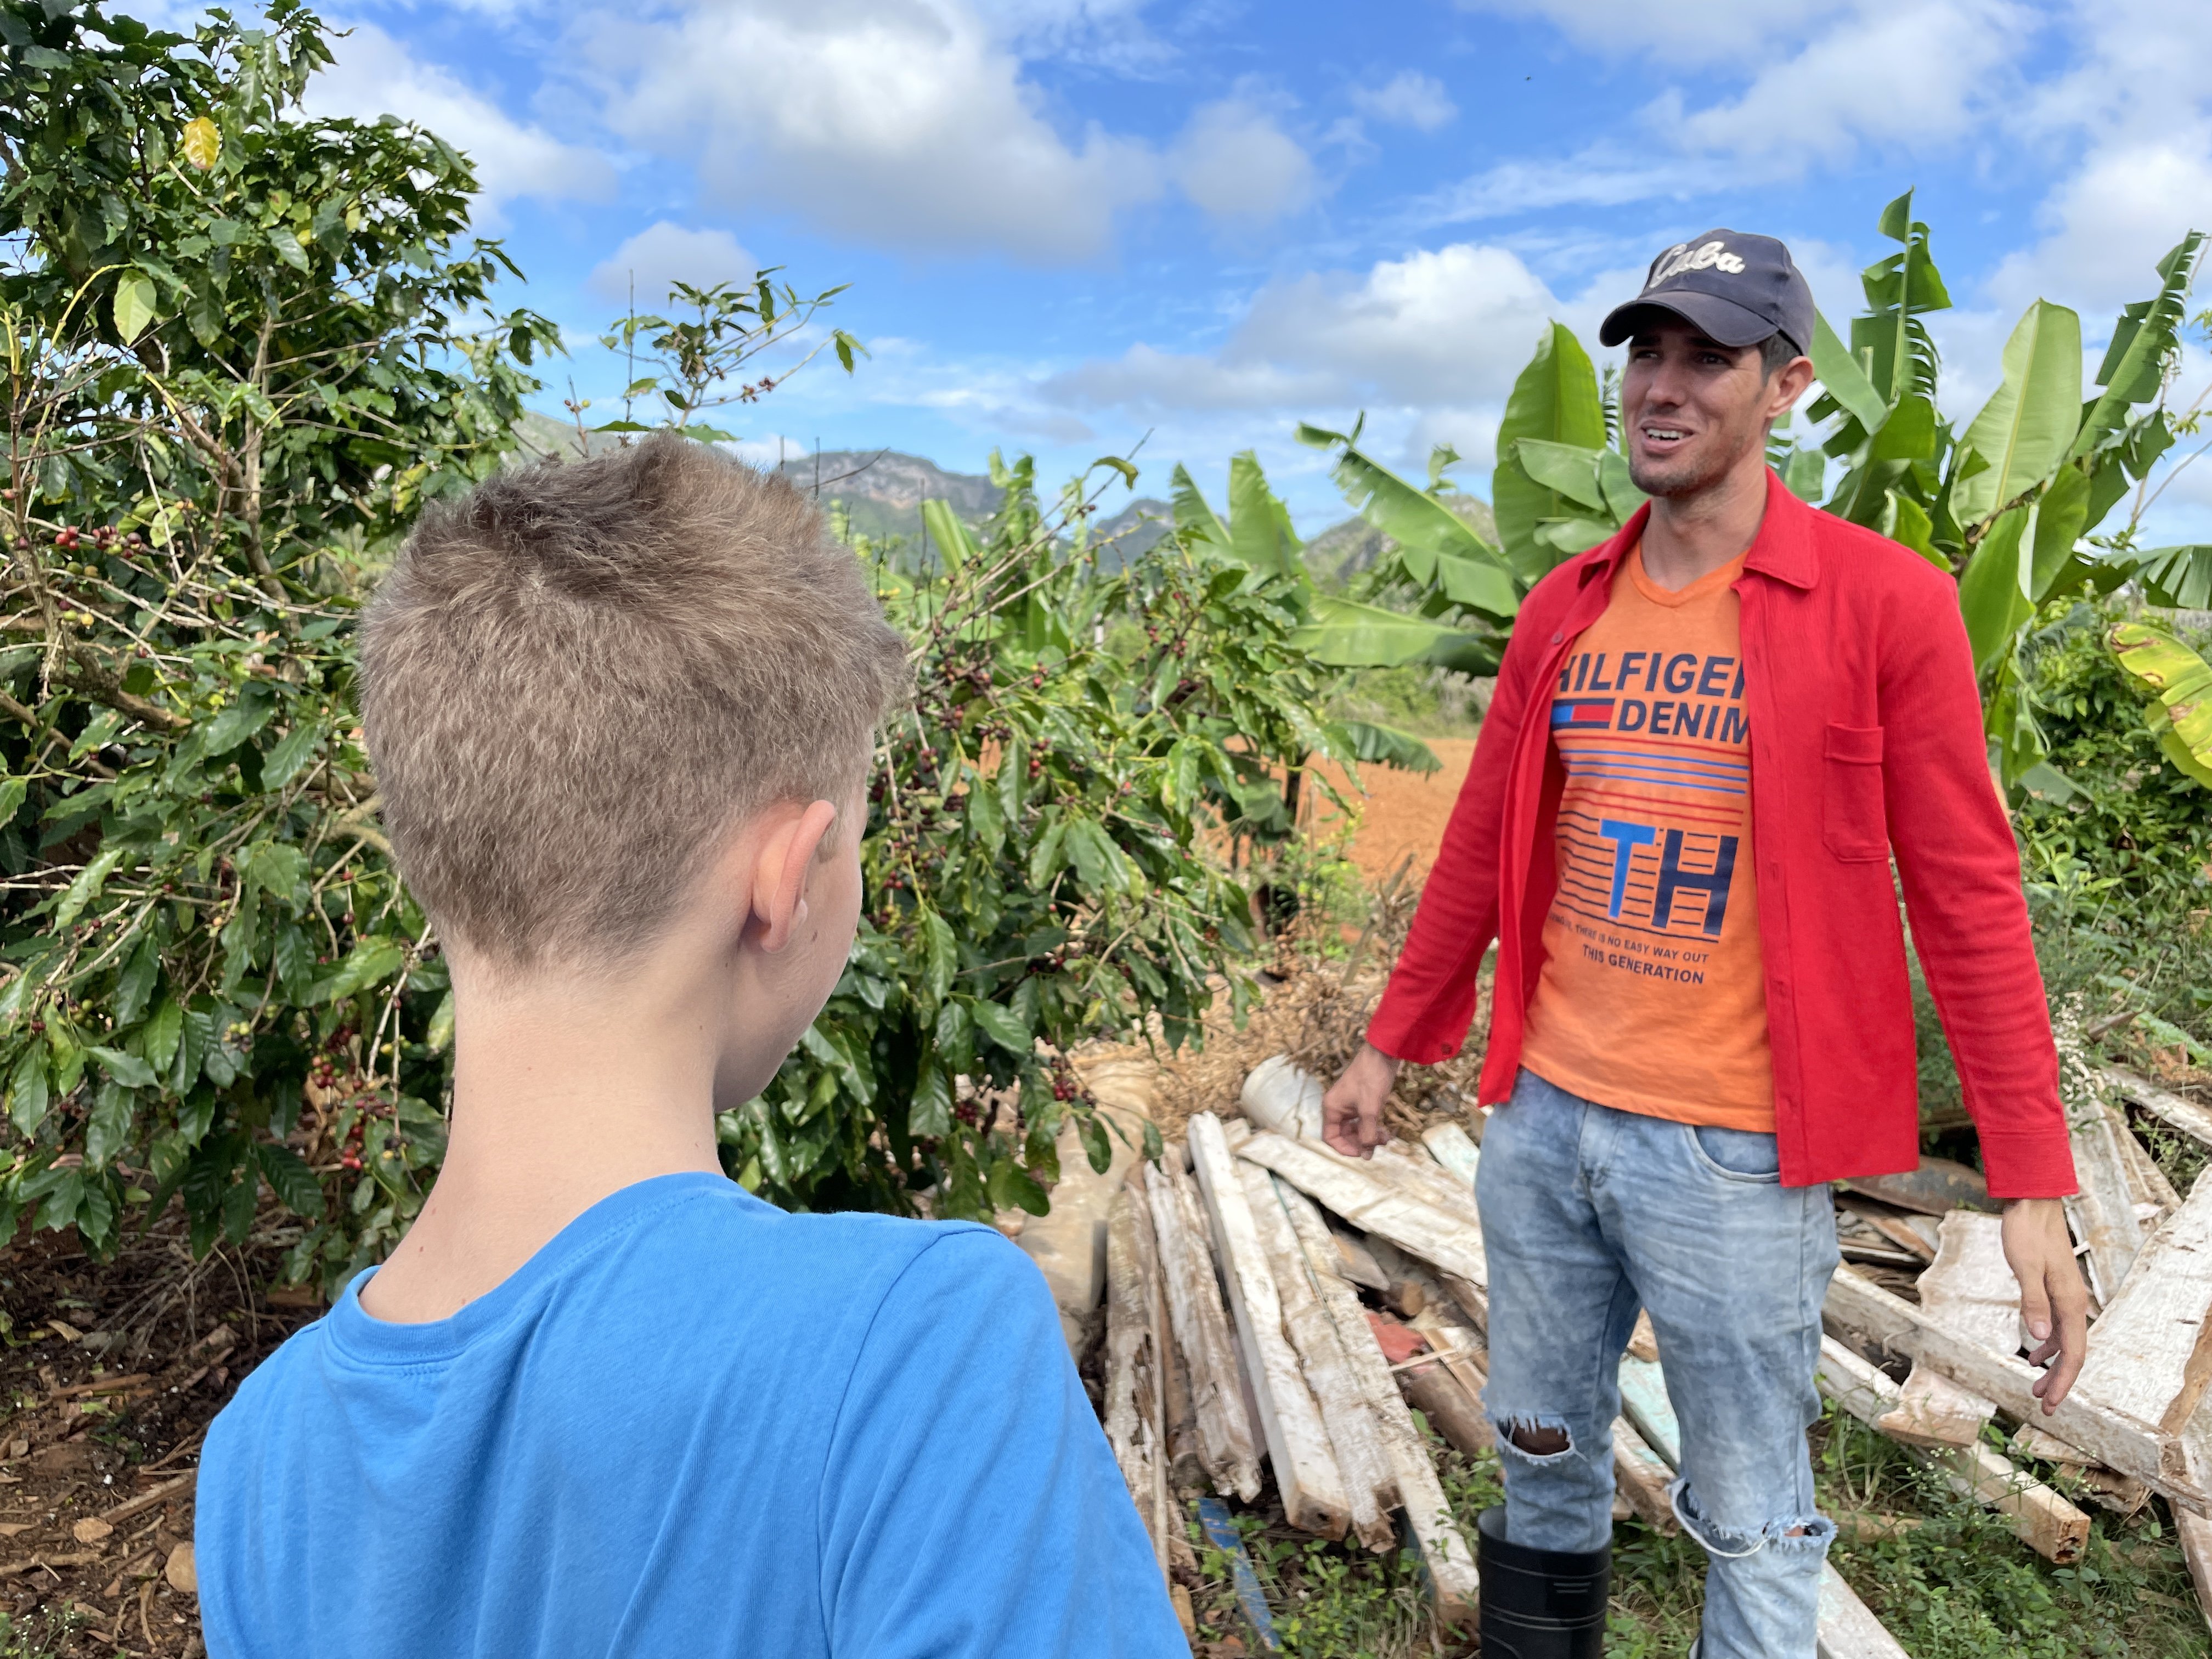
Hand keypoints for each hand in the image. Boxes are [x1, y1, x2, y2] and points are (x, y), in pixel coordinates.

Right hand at [1322, 1042, 1400, 1157]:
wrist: (1383, 1054)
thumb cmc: (1372, 1079)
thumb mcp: (1370, 1110)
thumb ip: (1368, 1134)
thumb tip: (1367, 1156)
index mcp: (1332, 1108)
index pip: (1330, 1137)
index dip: (1345, 1148)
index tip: (1363, 1153)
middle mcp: (1337, 1107)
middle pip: (1344, 1134)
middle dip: (1362, 1142)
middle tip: (1381, 1143)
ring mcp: (1349, 1104)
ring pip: (1355, 1128)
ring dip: (1369, 1135)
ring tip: (1386, 1137)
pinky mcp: (1361, 1100)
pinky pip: (1363, 1120)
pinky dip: (1373, 1127)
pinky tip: (1385, 1130)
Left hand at [2002, 1197, 2089, 1411]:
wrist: (2032, 1206)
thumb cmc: (2026, 1234)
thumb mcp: (2024, 1268)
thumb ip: (2032, 1303)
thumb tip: (2041, 1340)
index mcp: (2069, 1304)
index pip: (2073, 1355)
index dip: (2063, 1382)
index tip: (2051, 1405)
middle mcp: (2073, 1304)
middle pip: (2072, 1354)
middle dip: (2059, 1382)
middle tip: (2043, 1406)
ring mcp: (2066, 1298)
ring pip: (2065, 1342)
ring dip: (2052, 1366)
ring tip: (2035, 1386)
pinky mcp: (2055, 1290)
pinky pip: (2057, 1327)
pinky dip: (2048, 1345)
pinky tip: (2034, 1353)